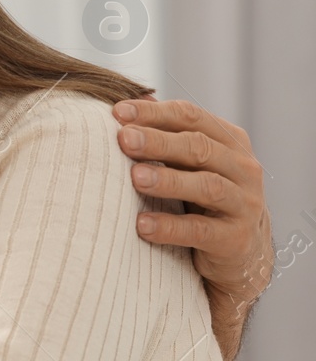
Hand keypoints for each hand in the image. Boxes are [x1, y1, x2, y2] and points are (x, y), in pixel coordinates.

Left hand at [114, 97, 272, 360]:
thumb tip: (120, 109)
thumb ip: (165, 137)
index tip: (116, 113)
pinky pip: (201, 231)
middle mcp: (243, 168)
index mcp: (230, 141)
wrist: (242, 252)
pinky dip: (169, 227)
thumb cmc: (204, 198)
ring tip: (134, 177)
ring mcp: (243, 204)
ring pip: (206, 186)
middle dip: (158, 141)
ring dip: (168, 180)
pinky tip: (141, 225)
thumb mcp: (191, 164)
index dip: (154, 113)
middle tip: (123, 139)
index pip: (191, 117)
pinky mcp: (235, 239)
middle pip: (198, 148)